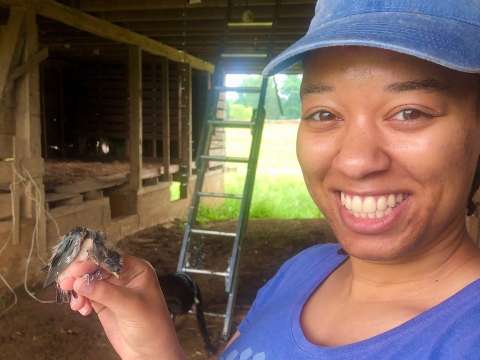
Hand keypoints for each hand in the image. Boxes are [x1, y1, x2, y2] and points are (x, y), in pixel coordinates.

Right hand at [59, 255, 185, 359]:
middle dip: (80, 275)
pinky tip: (81, 309)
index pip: (110, 258)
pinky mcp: (105, 304)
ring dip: (78, 289)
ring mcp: (113, 290)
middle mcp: (124, 276)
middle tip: (66, 283)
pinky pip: (87, 296)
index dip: (91, 261)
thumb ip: (105, 292)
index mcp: (137, 269)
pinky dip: (80, 300)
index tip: (75, 270)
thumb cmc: (151, 326)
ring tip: (76, 303)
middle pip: (96, 268)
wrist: (150, 353)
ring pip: (89, 282)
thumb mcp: (130, 306)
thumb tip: (80, 282)